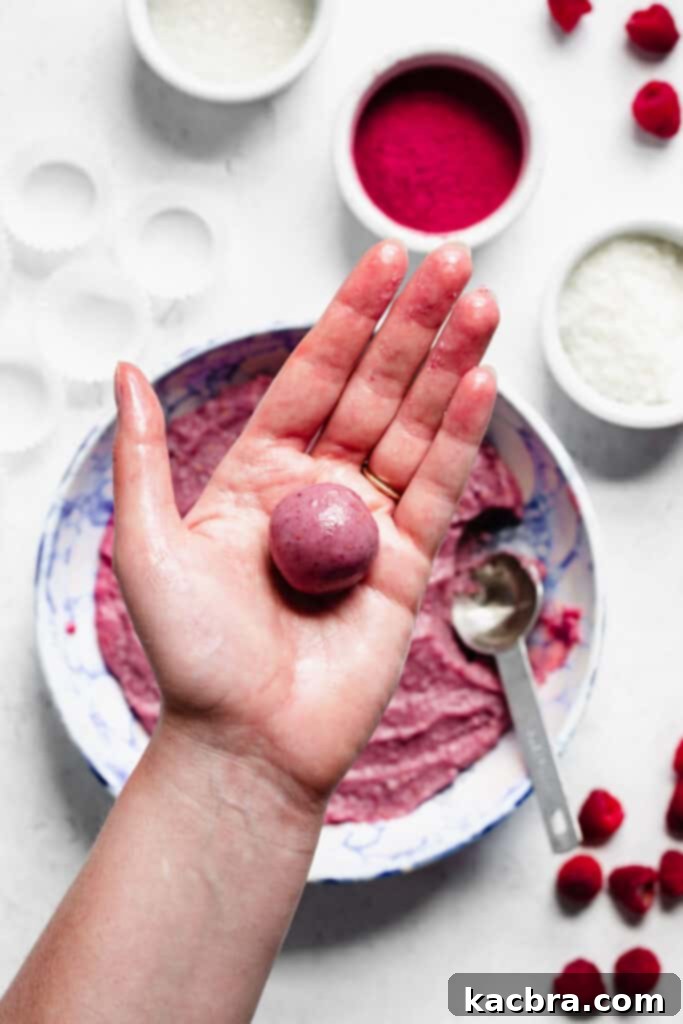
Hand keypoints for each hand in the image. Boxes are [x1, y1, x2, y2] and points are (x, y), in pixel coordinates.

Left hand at [113, 241, 498, 810]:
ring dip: (451, 364)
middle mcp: (319, 489)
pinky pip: (438, 488)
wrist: (245, 741)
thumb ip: (145, 453)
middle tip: (453, 260)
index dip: (350, 318)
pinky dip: (462, 435)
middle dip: (414, 324)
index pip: (313, 376)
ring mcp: (368, 524)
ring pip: (417, 427)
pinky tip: (481, 383)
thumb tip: (125, 371)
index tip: (383, 263)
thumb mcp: (147, 543)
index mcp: (260, 473)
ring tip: (480, 304)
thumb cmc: (193, 656)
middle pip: (377, 389)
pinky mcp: (407, 565)